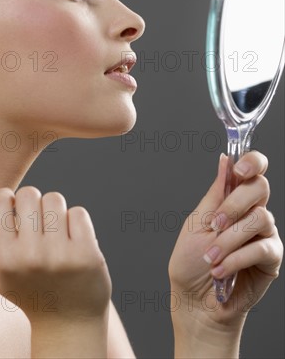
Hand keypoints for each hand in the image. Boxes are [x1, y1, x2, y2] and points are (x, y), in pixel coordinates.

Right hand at [0, 187, 111, 325]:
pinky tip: (72, 240)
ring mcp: (61, 254)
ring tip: (54, 232)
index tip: (13, 211)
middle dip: (32, 203)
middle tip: (35, 223)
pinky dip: (75, 221)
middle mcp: (31, 256)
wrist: (68, 321)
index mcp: (4, 258)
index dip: (6, 199)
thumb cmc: (27, 290)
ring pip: (55, 199)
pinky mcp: (87, 253)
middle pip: (29, 194)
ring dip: (55, 211)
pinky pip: (78, 212)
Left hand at [169, 151, 282, 330]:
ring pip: (259, 218)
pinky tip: (222, 270)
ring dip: (229, 239)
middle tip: (215, 223)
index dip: (252, 162)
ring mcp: (263, 234)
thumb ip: (215, 193)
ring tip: (211, 257)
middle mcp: (251, 213)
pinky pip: (262, 248)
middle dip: (235, 203)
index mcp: (232, 199)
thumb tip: (225, 160)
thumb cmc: (191, 263)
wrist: (195, 302)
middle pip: (261, 187)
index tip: (238, 170)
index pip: (253, 170)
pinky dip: (237, 258)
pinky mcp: (271, 258)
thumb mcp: (197, 222)